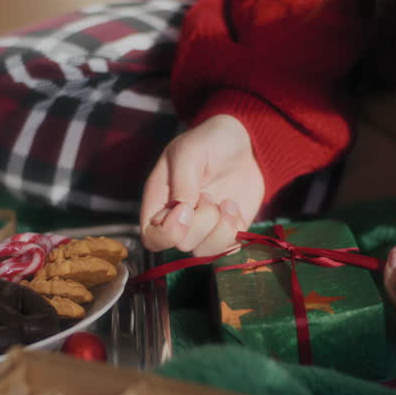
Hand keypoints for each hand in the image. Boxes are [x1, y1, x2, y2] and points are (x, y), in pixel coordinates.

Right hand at [140, 114, 263, 256]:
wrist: (243, 143)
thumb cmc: (209, 141)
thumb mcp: (190, 152)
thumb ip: (182, 183)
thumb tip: (181, 210)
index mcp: (159, 202)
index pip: (152, 237)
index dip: (168, 232)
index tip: (186, 208)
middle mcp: (179, 220)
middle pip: (182, 245)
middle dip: (201, 222)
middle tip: (208, 195)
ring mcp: (204, 228)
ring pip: (206, 252)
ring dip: (220, 229)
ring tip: (225, 203)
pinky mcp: (226, 231)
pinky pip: (229, 249)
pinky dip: (235, 231)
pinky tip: (234, 208)